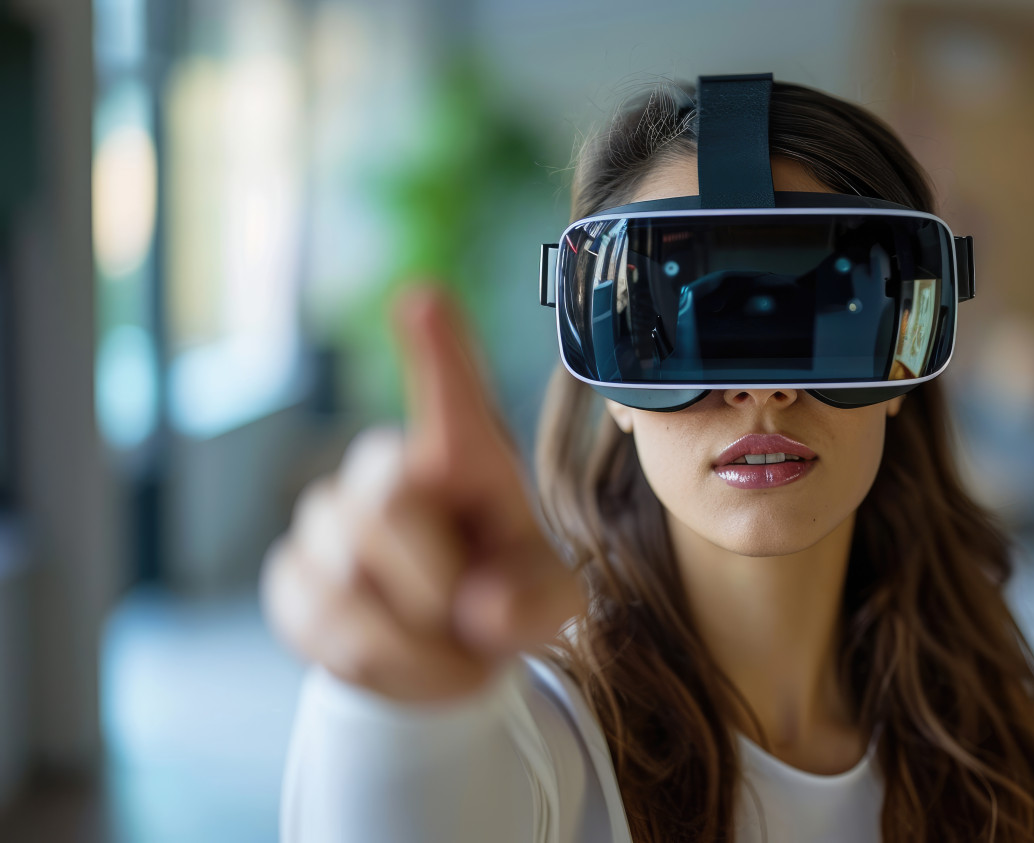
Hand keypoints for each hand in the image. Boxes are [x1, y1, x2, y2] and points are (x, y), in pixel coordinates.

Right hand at [261, 288, 584, 703]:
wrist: (448, 654)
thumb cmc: (507, 595)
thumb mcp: (551, 602)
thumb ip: (539, 602)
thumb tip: (483, 607)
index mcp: (463, 458)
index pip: (450, 394)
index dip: (438, 348)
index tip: (424, 298)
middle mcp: (387, 471)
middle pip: (384, 504)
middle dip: (435, 580)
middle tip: (470, 612)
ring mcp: (328, 523)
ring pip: (350, 580)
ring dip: (414, 637)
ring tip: (444, 640)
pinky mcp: (292, 579)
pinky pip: (323, 626)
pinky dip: (378, 663)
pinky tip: (403, 654)